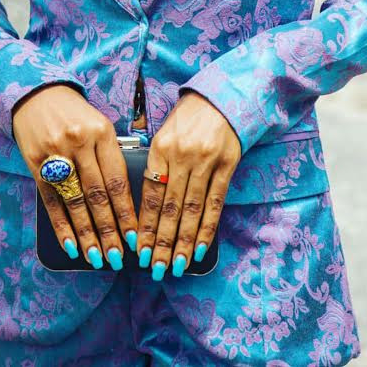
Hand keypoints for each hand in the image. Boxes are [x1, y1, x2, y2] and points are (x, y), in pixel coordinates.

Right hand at [12, 83, 137, 269]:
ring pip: (75, 201)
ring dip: (86, 234)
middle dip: (109, 230)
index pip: (118, 180)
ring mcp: (55, 154)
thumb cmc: (77, 113)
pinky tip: (71, 244)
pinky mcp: (35, 163)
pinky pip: (50, 200)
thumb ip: (113, 155)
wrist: (38, 94)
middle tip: (117, 257)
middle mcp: (80, 144)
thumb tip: (125, 198)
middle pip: (97, 195)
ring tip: (96, 257)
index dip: (126, 212)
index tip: (135, 237)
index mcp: (102, 133)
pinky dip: (61, 225)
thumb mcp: (101, 124)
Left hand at [136, 90, 240, 279]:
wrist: (220, 99)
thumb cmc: (187, 119)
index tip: (140, 249)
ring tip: (177, 265)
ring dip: (184, 241)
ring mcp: (206, 163)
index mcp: (160, 148)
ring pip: (193, 210)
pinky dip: (208, 227)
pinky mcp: (227, 167)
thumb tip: (147, 206)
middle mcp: (182, 157)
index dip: (146, 225)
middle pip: (170, 208)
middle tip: (156, 267)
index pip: (150, 195)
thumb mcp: (162, 134)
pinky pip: (216, 202)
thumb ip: (154, 165)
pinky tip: (201, 247)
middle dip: (163, 241)